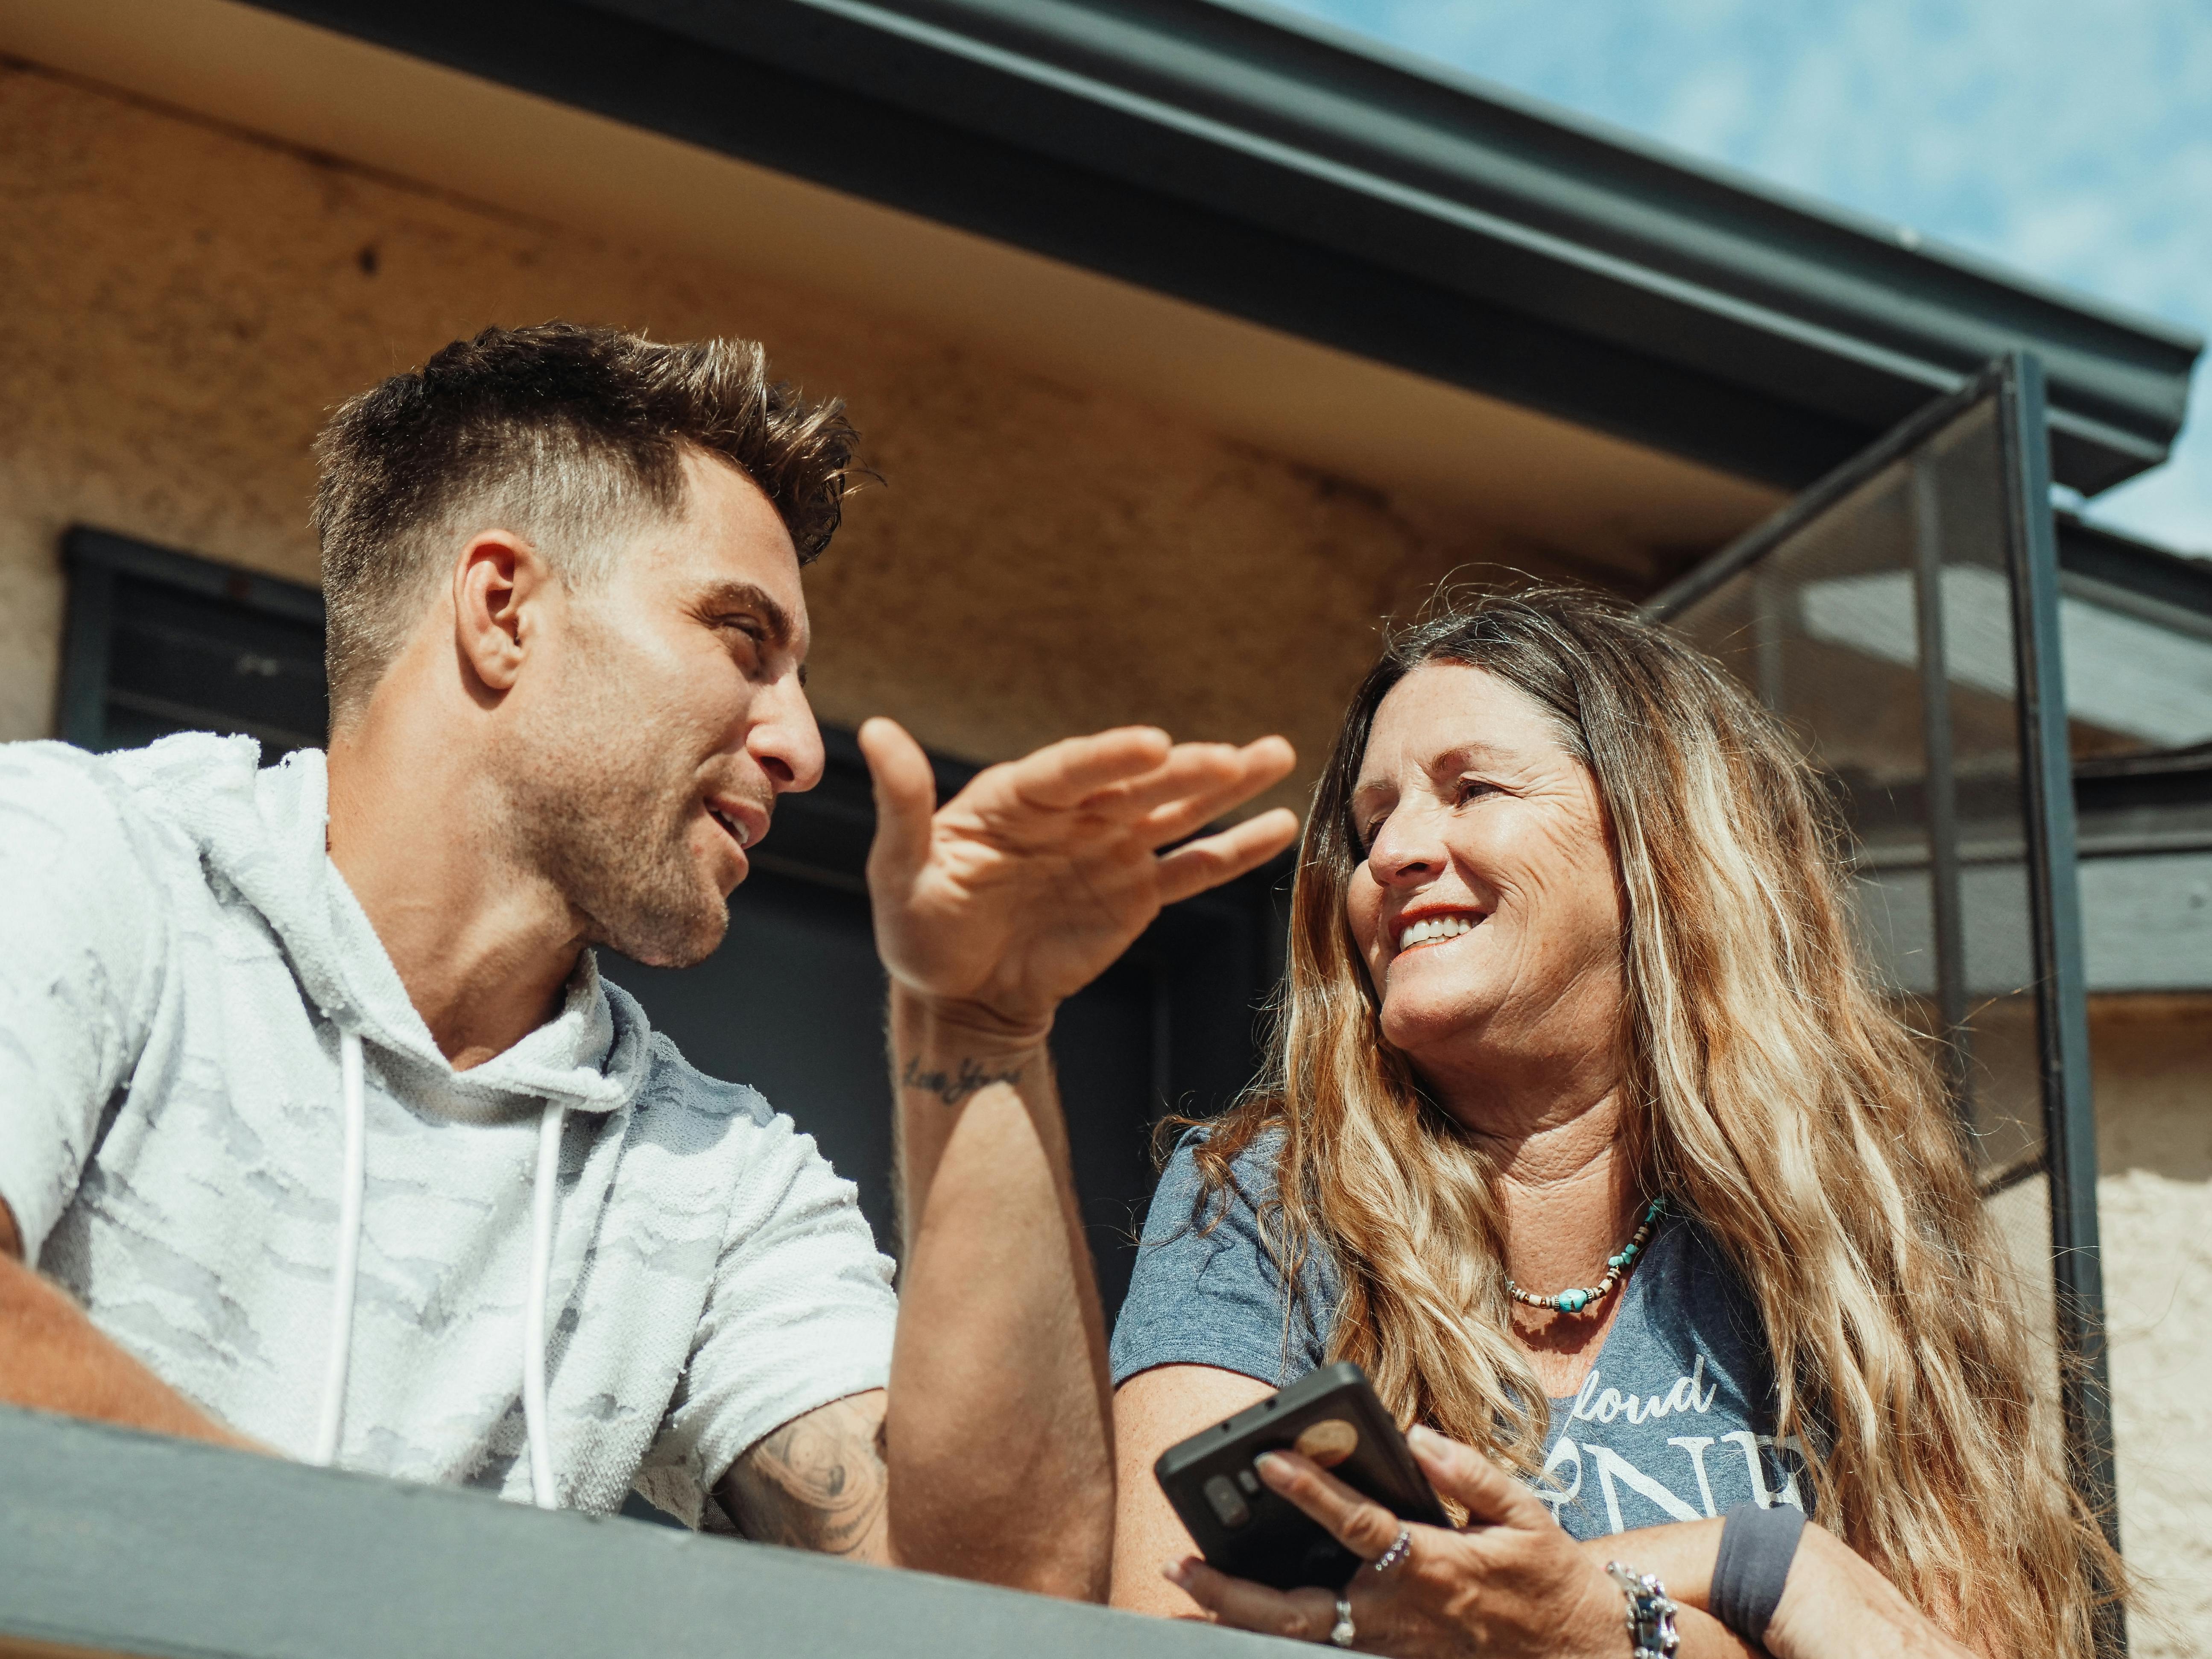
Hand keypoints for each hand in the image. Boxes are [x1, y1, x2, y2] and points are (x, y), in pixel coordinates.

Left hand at [860, 718, 1297, 1033]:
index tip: (1154, 743)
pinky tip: (1277, 825)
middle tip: (1235, 754)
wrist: (957, 998)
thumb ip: (903, 803)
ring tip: (1275, 754)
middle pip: (1136, 784)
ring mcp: (1110, 850)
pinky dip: (1234, 850)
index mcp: (1017, 799)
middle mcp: (1072, 814)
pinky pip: (1191, 869)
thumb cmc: (917, 929)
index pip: (1070, 770)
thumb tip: (874, 730)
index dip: (1111, 756)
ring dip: (1224, 787)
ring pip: (1175, 811)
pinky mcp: (1136, 894)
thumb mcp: (898, 868)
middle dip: (1187, 767)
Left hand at [1168, 1424, 1623, 1657]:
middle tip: (1177, 1567)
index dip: (1310, 1490)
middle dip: (1233, 1593)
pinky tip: (1240, 1607)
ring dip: (1241, 1616)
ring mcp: (1391, 1646)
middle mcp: (1398, 1612)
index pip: (1357, 1523)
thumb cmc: (1552, 1581)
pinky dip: (1279, 1630)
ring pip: (1302, 1638)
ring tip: (1188, 1588)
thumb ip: (1468, 1475)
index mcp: (1431, 1566)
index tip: (1268, 1459)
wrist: (1586, 1655)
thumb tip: (1417, 1436)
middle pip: (1299, 1611)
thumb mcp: (1527, 1516)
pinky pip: (1328, 1647)